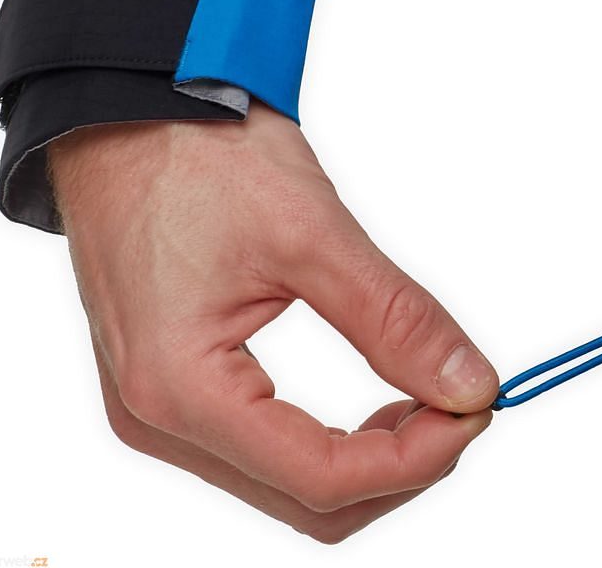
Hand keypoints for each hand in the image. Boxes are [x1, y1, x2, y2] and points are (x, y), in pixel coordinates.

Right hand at [47, 100, 498, 542]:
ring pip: (281, 477)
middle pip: (303, 495)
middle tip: (456, 402)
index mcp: (179, 389)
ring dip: (361, 452)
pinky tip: (364, 393)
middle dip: (395, 461)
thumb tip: (467, 386)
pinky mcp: (164, 376)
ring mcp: (152, 400)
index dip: (415, 457)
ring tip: (418, 393)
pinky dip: (320, 431)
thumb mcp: (311, 233)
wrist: (127, 107)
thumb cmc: (195, 152)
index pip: (321, 478)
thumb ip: (394, 320)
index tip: (475, 408)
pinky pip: (253, 440)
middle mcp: (154, 415)